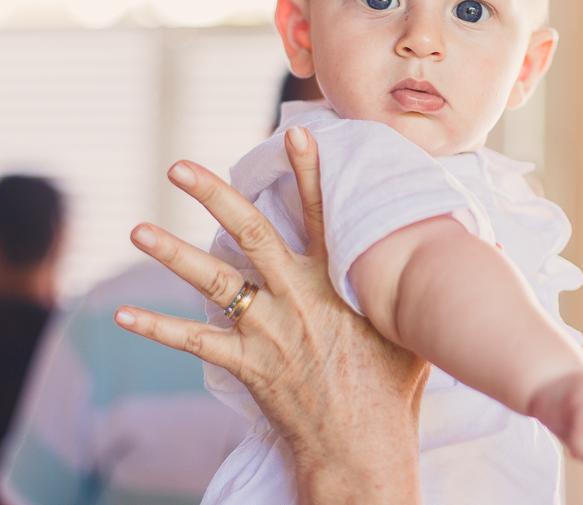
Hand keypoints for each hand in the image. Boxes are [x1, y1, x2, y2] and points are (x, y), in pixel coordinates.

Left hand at [114, 126, 428, 504]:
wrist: (365, 449)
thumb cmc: (395, 389)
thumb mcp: (413, 330)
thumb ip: (412, 288)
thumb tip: (461, 253)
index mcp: (340, 284)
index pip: (326, 216)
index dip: (311, 173)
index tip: (294, 133)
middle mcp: (299, 299)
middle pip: (252, 235)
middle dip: (215, 196)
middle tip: (180, 167)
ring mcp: (270, 332)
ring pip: (215, 282)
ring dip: (173, 254)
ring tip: (138, 228)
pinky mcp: (248, 366)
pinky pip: (194, 343)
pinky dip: (156, 327)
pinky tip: (121, 314)